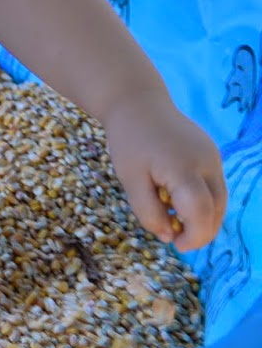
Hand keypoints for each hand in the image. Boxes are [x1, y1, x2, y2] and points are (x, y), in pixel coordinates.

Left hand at [103, 91, 226, 250]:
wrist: (136, 101)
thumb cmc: (128, 140)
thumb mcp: (130, 178)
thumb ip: (148, 210)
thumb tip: (168, 236)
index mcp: (184, 168)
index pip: (201, 213)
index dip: (194, 236)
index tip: (176, 246)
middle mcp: (207, 162)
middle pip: (217, 209)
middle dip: (201, 231)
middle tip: (176, 240)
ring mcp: (213, 156)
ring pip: (219, 199)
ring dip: (203, 217)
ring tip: (175, 221)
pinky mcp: (212, 153)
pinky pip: (213, 185)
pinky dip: (202, 200)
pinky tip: (177, 200)